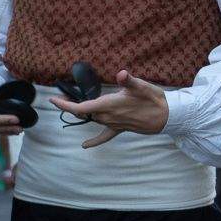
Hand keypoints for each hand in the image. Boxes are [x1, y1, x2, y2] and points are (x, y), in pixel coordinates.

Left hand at [51, 70, 169, 148]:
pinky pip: (104, 136)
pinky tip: (85, 146)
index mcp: (109, 106)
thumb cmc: (154, 99)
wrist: (168, 116)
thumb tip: (121, 74)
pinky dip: (94, 141)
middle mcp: (108, 117)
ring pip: (92, 120)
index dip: (64, 104)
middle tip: (61, 96)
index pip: (80, 107)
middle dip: (70, 106)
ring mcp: (113, 124)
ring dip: (81, 113)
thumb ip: (129, 81)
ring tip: (71, 105)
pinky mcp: (120, 129)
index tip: (52, 99)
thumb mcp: (142, 86)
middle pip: (83, 113)